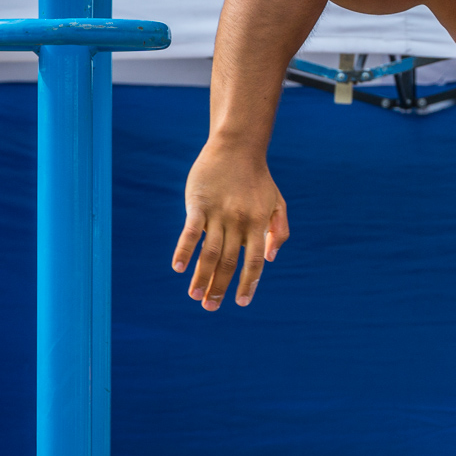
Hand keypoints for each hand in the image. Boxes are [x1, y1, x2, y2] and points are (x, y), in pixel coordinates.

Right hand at [174, 141, 289, 309]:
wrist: (238, 147)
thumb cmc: (258, 179)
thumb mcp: (277, 203)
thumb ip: (278, 231)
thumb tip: (270, 260)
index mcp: (258, 224)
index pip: (254, 261)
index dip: (248, 283)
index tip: (241, 303)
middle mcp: (239, 221)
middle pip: (228, 262)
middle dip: (219, 287)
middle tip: (210, 308)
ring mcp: (218, 213)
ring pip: (209, 252)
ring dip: (201, 277)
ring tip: (195, 296)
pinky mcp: (198, 204)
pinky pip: (190, 232)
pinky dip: (184, 251)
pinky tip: (178, 268)